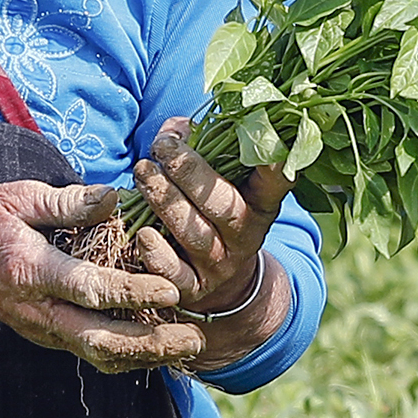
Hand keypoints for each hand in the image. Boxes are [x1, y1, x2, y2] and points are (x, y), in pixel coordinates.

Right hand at [0, 178, 200, 374]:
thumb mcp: (17, 196)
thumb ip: (67, 201)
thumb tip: (116, 198)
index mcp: (30, 272)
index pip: (89, 290)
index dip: (133, 292)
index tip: (172, 290)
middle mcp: (37, 311)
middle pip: (100, 341)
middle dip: (152, 344)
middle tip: (196, 337)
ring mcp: (42, 329)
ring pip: (99, 356)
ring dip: (147, 357)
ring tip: (189, 347)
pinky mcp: (48, 336)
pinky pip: (92, 353)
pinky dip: (129, 355)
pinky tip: (162, 346)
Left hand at [127, 117, 294, 369]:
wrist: (222, 280)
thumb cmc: (215, 212)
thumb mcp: (222, 183)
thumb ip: (202, 150)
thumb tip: (176, 128)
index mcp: (259, 206)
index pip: (273, 183)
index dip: (274, 167)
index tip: (268, 145)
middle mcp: (244, 236)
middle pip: (222, 205)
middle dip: (191, 173)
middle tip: (163, 148)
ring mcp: (220, 265)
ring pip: (195, 234)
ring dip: (166, 202)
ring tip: (143, 172)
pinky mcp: (193, 289)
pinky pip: (174, 274)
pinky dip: (157, 254)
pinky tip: (143, 233)